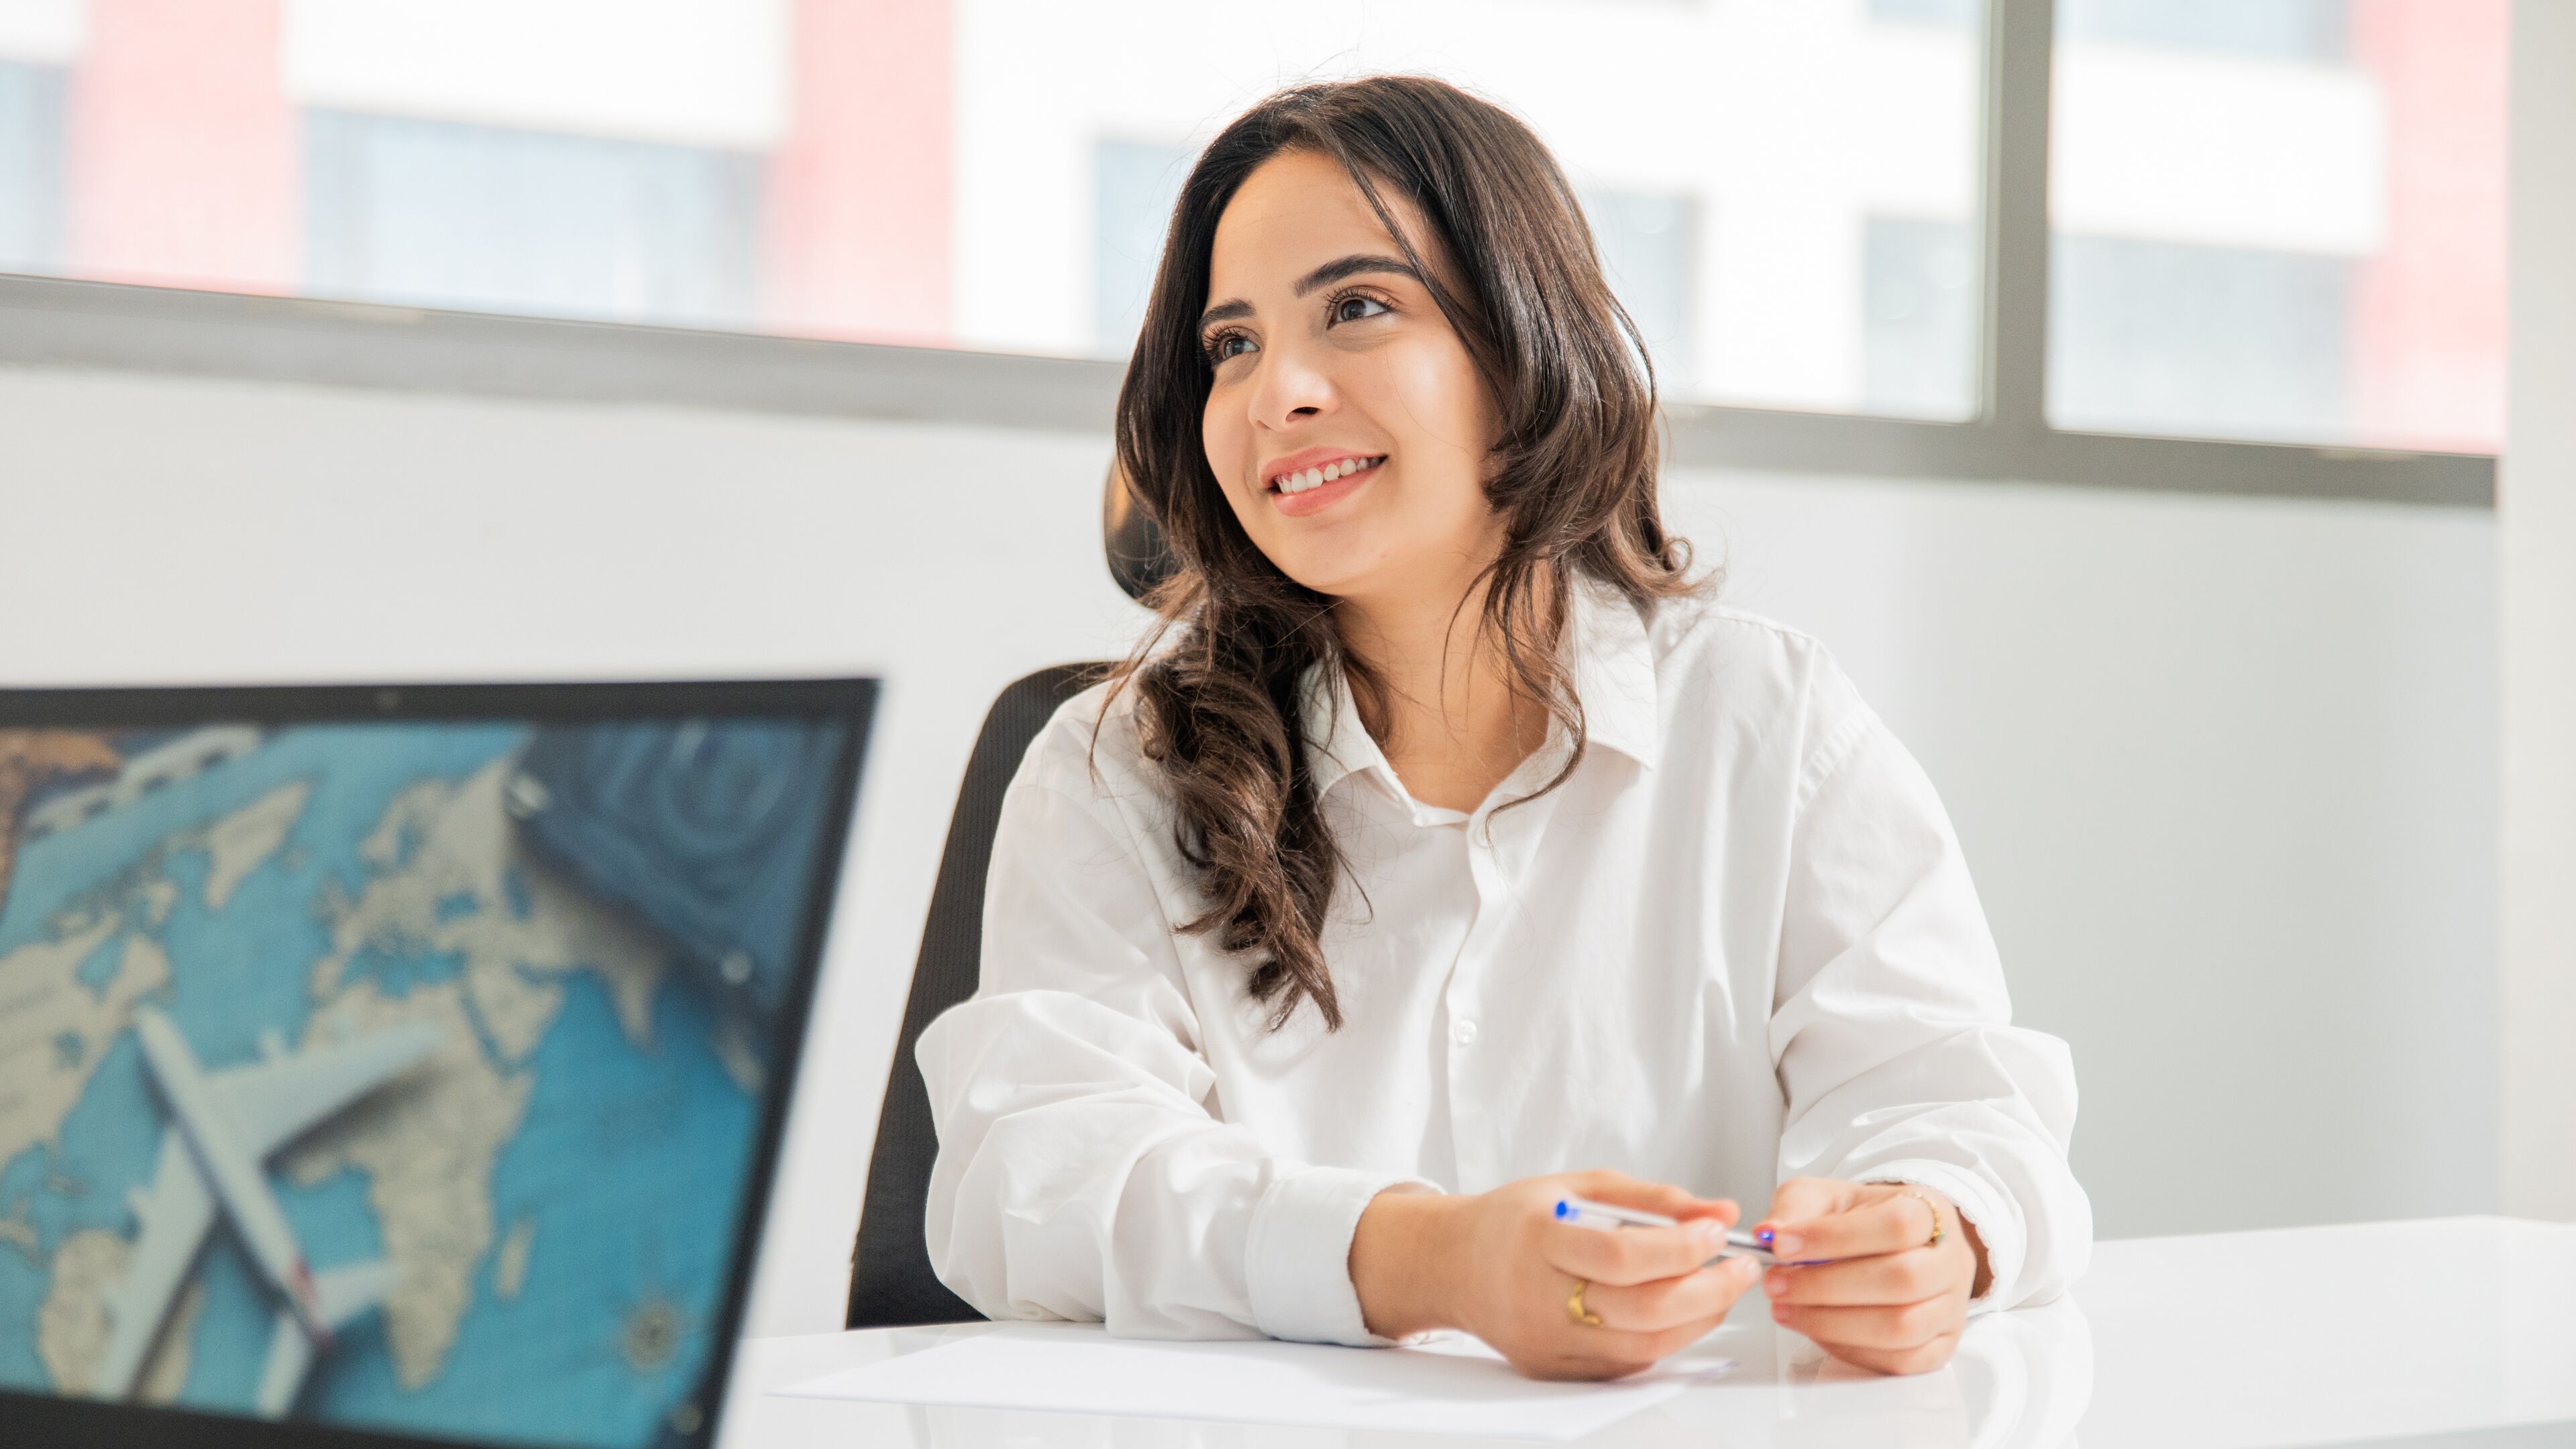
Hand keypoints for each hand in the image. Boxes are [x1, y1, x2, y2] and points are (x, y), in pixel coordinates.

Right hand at [1349, 1170, 1764, 1380]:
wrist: (1454, 1264)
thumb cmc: (1518, 1220)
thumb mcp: (1578, 1187)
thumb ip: (1651, 1199)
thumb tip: (1718, 1213)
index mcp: (1538, 1238)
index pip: (1620, 1254)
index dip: (1680, 1247)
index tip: (1719, 1234)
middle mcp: (1536, 1295)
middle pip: (1639, 1309)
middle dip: (1707, 1290)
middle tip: (1741, 1269)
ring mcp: (1543, 1341)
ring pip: (1640, 1346)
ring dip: (1696, 1320)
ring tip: (1720, 1290)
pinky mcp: (1551, 1368)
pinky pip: (1624, 1364)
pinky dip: (1664, 1339)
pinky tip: (1681, 1312)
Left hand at [1753, 1177, 1986, 1375]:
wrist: (1892, 1247)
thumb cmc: (1860, 1221)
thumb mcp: (1825, 1197)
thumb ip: (1796, 1208)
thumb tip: (1769, 1233)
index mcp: (1930, 1213)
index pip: (1896, 1225)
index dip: (1835, 1238)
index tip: (1782, 1244)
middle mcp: (1950, 1262)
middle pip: (1902, 1280)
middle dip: (1826, 1286)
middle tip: (1775, 1283)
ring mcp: (1950, 1309)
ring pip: (1901, 1327)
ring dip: (1832, 1322)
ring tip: (1785, 1307)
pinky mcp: (1940, 1347)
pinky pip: (1899, 1360)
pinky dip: (1849, 1349)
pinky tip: (1815, 1329)